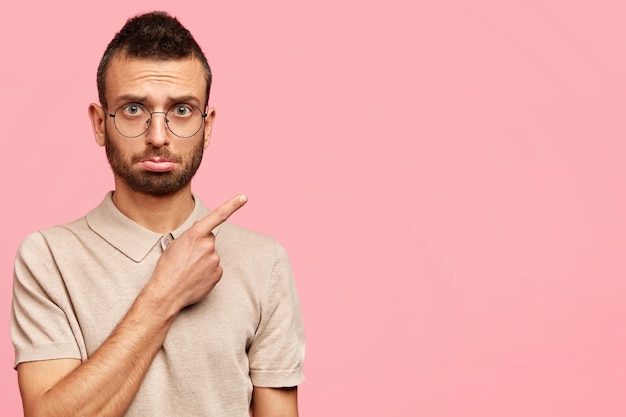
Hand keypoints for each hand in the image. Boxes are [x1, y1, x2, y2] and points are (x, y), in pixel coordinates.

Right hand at [148, 194, 246, 310]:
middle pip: (210, 240)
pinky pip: (214, 268)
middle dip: (201, 245)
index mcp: (196, 234)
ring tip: (189, 269)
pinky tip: (195, 277)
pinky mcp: (218, 273)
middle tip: (187, 257)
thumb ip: (192, 235)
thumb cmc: (167, 268)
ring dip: (203, 259)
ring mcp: (215, 260)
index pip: (218, 215)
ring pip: (212, 255)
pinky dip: (207, 271)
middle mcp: (208, 245)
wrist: (167, 292)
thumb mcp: (175, 244)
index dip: (232, 205)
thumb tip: (201, 230)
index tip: (243, 197)